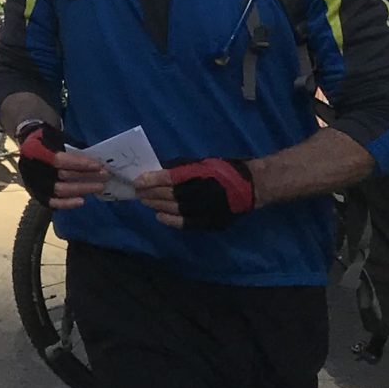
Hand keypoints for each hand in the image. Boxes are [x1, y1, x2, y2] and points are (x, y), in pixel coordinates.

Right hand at [14, 120, 105, 209]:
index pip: (59, 160)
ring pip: (59, 190)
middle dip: (86, 177)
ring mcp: (33, 183)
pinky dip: (67, 203)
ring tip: (99, 186)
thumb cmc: (46, 140)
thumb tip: (95, 161)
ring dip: (82, 189)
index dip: (80, 163)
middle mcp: (31, 168)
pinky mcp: (36, 194)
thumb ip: (72, 149)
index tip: (98, 165)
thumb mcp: (57, 137)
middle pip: (62, 176)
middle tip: (104, 176)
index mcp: (34, 150)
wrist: (28, 147)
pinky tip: (82, 201)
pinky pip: (52, 202)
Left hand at [139, 156, 255, 231]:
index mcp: (202, 175)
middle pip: (171, 195)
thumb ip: (180, 168)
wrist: (251, 187)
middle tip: (137, 193)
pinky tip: (160, 217)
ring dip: (158, 206)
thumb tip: (157, 172)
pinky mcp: (213, 221)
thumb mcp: (200, 163)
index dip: (152, 180)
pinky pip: (188, 224)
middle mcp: (204, 193)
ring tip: (146, 203)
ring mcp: (209, 209)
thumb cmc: (222, 170)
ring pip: (177, 209)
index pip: (171, 178)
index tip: (137, 181)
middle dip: (151, 194)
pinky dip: (172, 221)